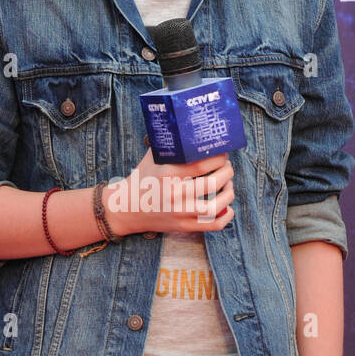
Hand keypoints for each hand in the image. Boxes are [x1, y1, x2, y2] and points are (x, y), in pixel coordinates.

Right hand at [103, 148, 235, 236]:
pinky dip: (226, 216)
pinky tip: (227, 207)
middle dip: (227, 172)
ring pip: (216, 206)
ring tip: (228, 185)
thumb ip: (170, 145)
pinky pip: (213, 225)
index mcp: (169, 174)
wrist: (125, 208)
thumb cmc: (141, 179)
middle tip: (227, 167)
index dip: (219, 157)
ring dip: (229, 193)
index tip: (222, 153)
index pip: (203, 163)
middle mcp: (175, 194)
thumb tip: (190, 129)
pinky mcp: (183, 226)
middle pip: (214, 183)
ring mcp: (180, 213)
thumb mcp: (152, 158)